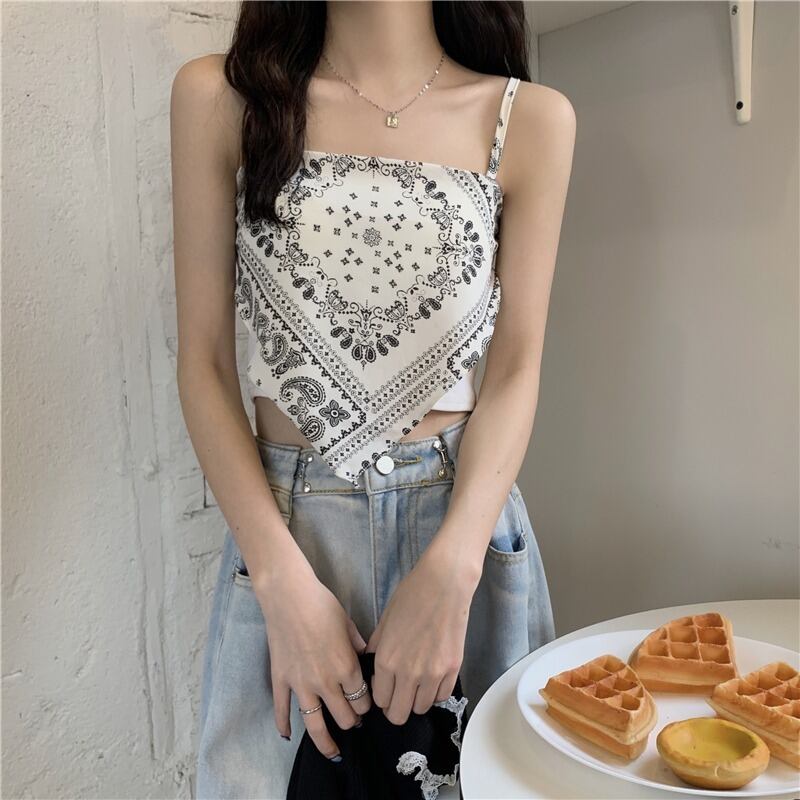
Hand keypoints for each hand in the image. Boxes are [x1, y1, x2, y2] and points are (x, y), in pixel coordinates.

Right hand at [256, 560, 371, 758]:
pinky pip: (281, 710)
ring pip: (315, 724)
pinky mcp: (281, 680)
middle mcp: (326, 682)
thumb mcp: (349, 624)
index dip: (368, 705)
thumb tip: (366, 657)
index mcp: (347, 667)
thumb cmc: (322, 605)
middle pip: (344, 717)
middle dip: (352, 721)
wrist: (289, 596)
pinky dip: (283, 725)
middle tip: (353, 720)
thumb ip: (359, 646)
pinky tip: (287, 736)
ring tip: (333, 752)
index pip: (363, 700)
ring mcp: (301, 684)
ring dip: (326, 741)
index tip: (368, 705)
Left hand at [365, 536, 480, 724]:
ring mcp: (433, 674)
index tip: (385, 688)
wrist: (444, 584)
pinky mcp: (453, 670)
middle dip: (396, 707)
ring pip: (421, 709)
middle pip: (399, 714)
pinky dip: (435, 692)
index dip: (381, 697)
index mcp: (386, 661)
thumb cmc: (411, 596)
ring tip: (417, 683)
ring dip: (416, 700)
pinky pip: (442, 697)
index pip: (379, 700)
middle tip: (399, 693)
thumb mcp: (385, 621)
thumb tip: (371, 666)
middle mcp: (408, 674)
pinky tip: (432, 677)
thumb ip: (376, 648)